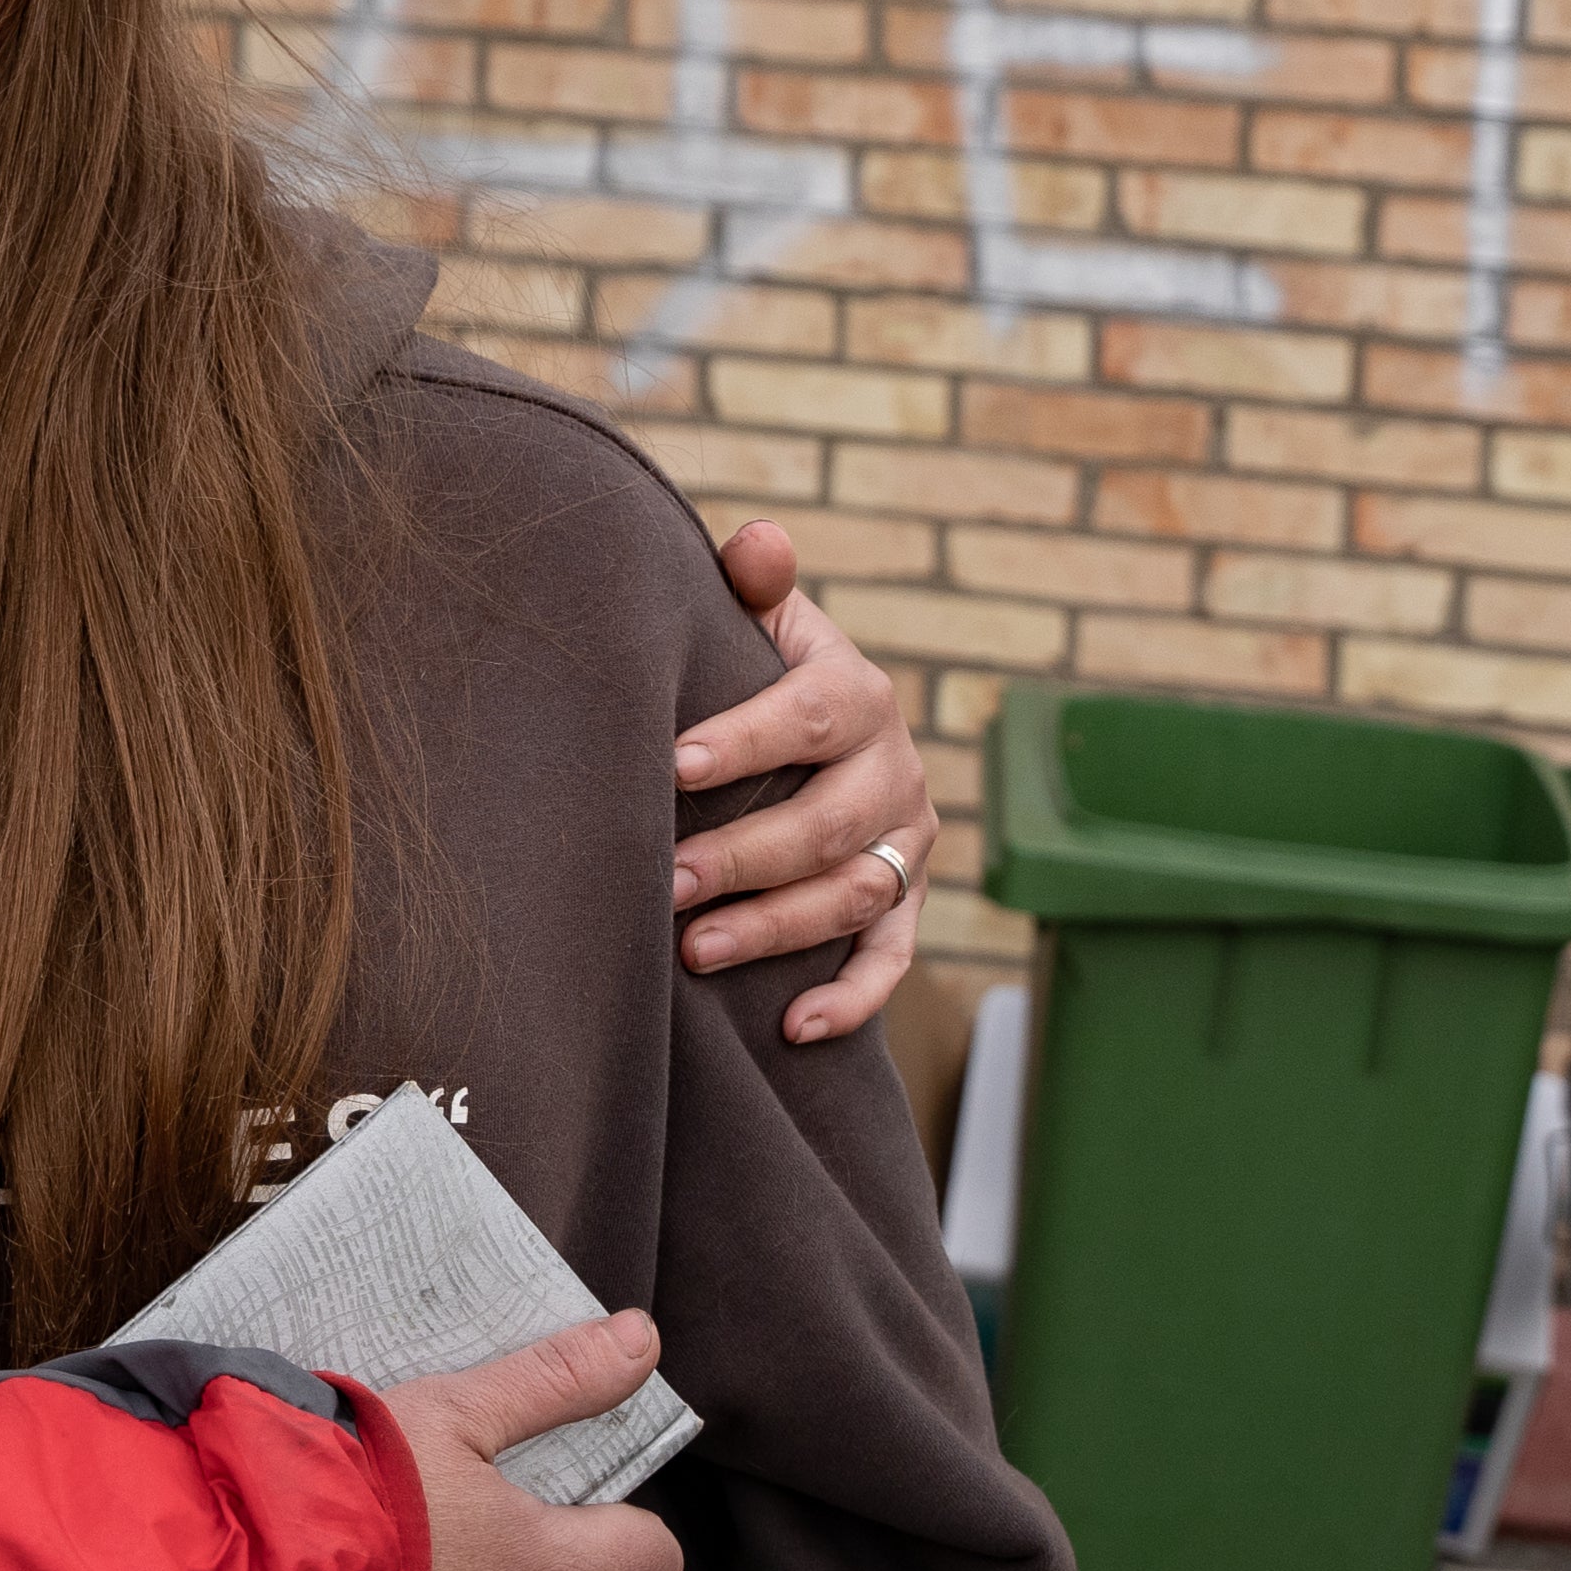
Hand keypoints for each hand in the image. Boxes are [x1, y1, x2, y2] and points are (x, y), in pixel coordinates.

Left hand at [667, 520, 934, 1044]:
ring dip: (776, 928)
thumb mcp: (761, 627)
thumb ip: (754, 586)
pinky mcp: (906, 903)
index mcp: (856, 693)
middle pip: (828, 823)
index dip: (743, 741)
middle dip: (744, 856)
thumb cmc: (758, 676)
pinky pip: (893, 959)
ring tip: (693, 950)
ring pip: (854, 895)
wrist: (816, 735)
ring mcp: (906, 843)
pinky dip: (852, 997)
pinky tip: (794, 1027)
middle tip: (664, 881)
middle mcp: (893, 770)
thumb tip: (759, 544)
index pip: (806, 716)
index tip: (672, 765)